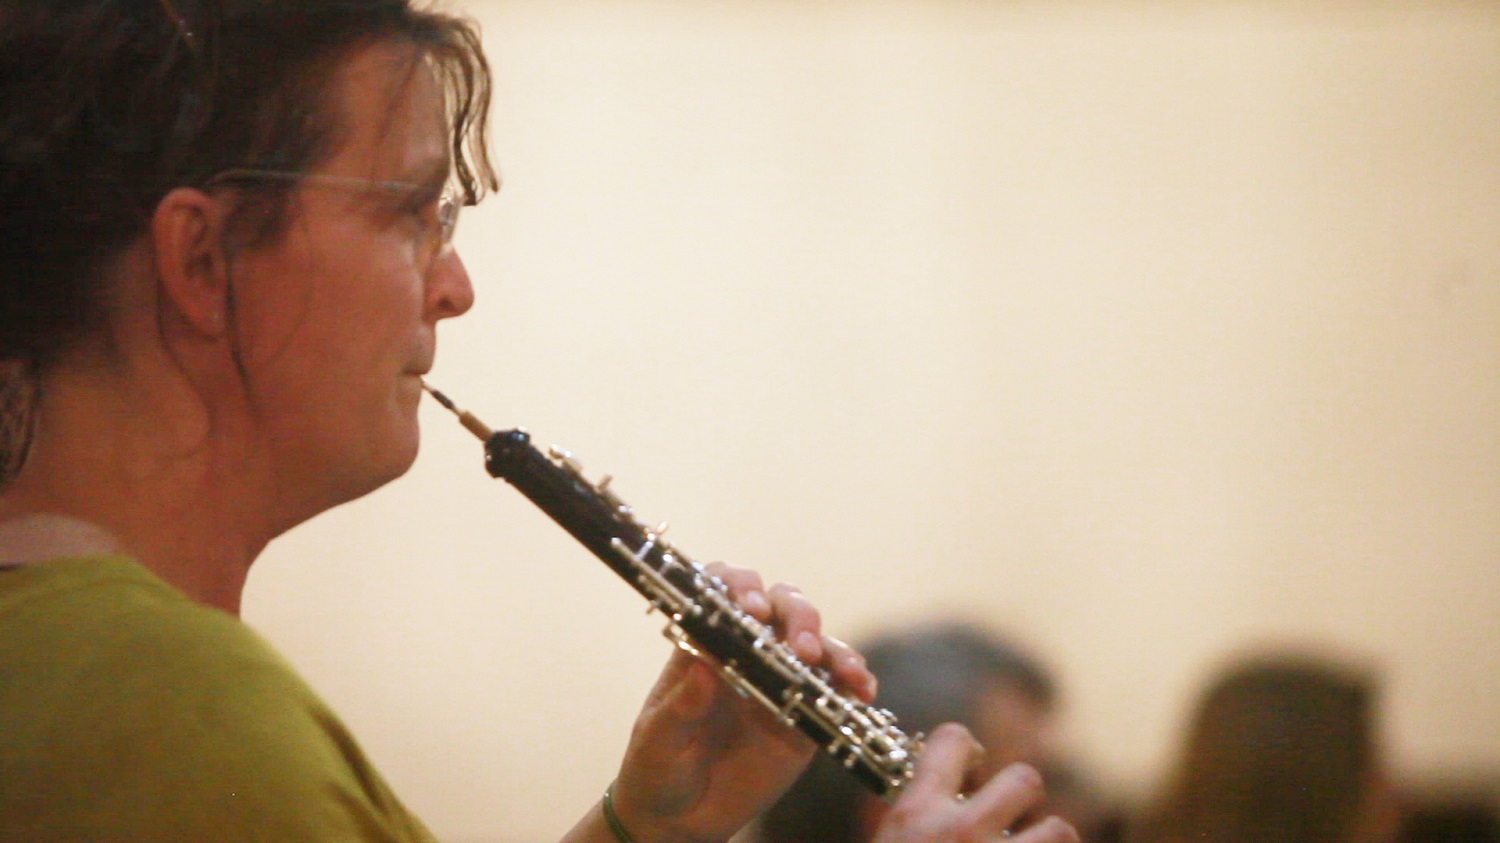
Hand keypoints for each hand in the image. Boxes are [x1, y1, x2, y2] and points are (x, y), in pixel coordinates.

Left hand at [608, 562, 876, 842]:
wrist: (681, 818)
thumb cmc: (658, 767)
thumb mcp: (658, 740)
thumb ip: (680, 707)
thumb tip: (704, 666)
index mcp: (706, 645)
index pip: (724, 590)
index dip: (740, 586)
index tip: (751, 609)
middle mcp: (747, 653)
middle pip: (781, 605)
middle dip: (797, 615)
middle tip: (801, 648)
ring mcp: (780, 680)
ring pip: (816, 642)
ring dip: (833, 648)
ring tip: (844, 672)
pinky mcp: (805, 715)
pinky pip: (836, 689)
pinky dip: (854, 683)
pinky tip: (862, 691)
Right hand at [872, 724, 1079, 842]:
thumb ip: (912, 820)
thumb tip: (940, 797)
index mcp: (917, 815)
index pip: (953, 740)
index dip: (967, 748)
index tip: (972, 767)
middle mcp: (963, 831)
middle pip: (1023, 778)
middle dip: (1021, 798)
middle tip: (1011, 821)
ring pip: (1059, 828)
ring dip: (1049, 841)